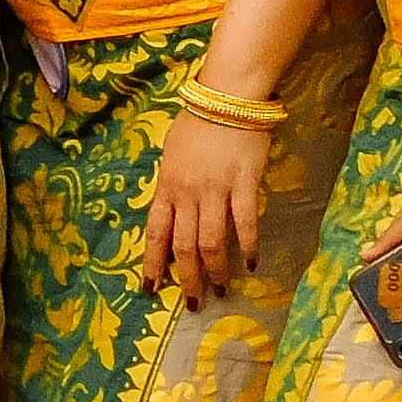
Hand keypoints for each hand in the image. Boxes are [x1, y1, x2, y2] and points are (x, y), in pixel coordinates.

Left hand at [140, 100, 268, 305]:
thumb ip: (171, 186)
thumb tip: (170, 212)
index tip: (150, 288)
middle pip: (184, 246)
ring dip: (216, 270)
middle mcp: (187, 194)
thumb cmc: (197, 123)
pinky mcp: (243, 185)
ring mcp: (215, 190)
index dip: (152, 263)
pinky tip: (251, 262)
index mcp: (167, 187)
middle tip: (194, 303)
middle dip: (187, 279)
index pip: (155, 233)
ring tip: (221, 290)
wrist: (226, 97)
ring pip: (211, 241)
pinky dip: (247, 246)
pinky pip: (244, 223)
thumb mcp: (171, 155)